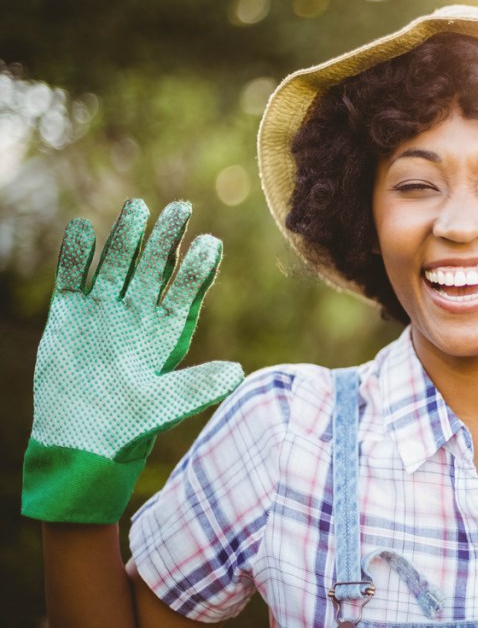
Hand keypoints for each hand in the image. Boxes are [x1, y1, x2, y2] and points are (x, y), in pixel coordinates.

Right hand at [23, 199, 243, 522]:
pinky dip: (75, 255)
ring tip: (138, 207)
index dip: (198, 267)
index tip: (212, 242)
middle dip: (167, 239)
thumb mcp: (167, 405)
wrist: (82, 441)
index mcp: (166, 331)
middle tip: (183, 207)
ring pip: (116, 264)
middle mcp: (137, 315)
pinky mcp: (68, 316)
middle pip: (154, 267)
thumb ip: (199, 386)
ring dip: (126, 237)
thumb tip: (238, 373)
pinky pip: (71, 278)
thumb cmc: (131, 426)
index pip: (186, 291)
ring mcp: (102, 311)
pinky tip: (80, 228)